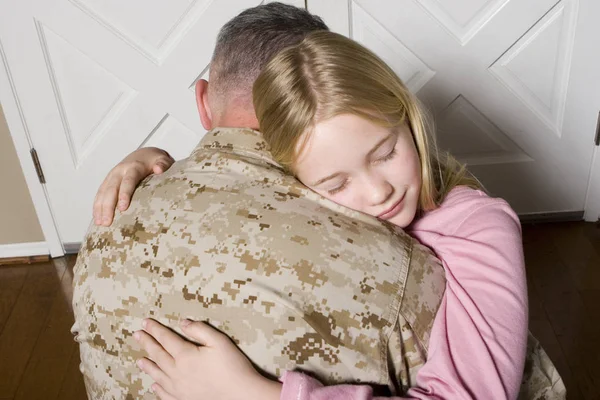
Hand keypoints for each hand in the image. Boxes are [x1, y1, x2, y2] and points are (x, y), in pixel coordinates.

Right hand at [93, 147, 173, 225]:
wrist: (143, 154)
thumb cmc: (155, 161)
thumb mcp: (162, 159)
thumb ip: (163, 164)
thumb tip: (158, 169)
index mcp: (134, 167)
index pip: (128, 181)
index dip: (124, 194)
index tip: (123, 208)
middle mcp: (120, 171)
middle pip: (112, 188)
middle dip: (108, 205)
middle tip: (108, 221)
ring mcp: (112, 176)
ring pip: (103, 192)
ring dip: (100, 208)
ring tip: (100, 223)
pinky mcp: (108, 181)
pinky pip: (100, 194)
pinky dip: (97, 206)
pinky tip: (97, 218)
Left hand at [134, 318, 281, 399]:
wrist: (241, 395)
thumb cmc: (233, 366)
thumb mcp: (219, 341)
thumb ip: (200, 329)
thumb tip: (183, 322)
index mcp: (185, 355)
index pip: (166, 339)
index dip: (155, 329)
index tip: (146, 323)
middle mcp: (177, 372)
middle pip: (158, 355)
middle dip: (147, 343)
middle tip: (137, 335)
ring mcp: (179, 388)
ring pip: (158, 375)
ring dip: (148, 366)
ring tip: (140, 360)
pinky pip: (165, 394)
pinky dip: (157, 389)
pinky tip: (154, 385)